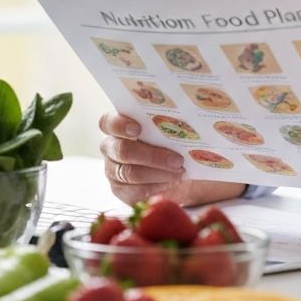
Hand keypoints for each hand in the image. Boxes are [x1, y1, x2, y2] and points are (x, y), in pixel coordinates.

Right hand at [98, 112, 244, 206]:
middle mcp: (112, 147)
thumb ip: (170, 119)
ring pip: (131, 173)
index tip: (138, 128)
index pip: (108, 122)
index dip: (120, 124)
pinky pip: (136, 192)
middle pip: (122, 150)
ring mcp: (114, 171)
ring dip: (159, 172)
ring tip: (181, 171)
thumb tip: (192, 108)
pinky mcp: (122, 192)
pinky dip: (157, 187)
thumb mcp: (171, 127)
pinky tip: (172, 183)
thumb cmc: (173, 141)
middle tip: (177, 159)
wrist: (178, 169)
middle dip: (151, 155)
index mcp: (119, 126)